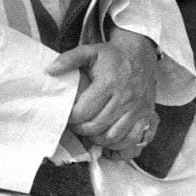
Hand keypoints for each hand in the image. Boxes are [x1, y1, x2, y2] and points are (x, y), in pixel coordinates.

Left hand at [46, 27, 158, 156]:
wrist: (140, 53)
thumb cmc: (113, 55)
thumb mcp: (90, 51)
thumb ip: (68, 60)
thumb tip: (49, 70)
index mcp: (108, 83)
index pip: (84, 112)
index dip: (72, 118)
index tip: (69, 115)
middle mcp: (124, 97)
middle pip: (96, 127)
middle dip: (82, 130)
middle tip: (77, 125)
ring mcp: (136, 108)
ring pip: (112, 136)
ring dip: (97, 139)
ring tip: (90, 131)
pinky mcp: (146, 115)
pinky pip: (130, 139)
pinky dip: (117, 144)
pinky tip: (108, 137)